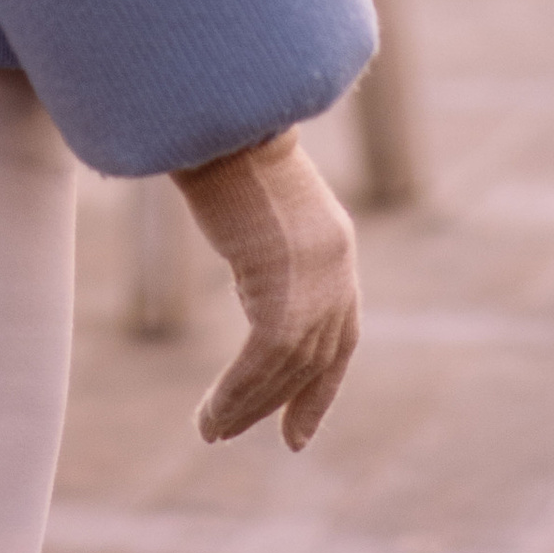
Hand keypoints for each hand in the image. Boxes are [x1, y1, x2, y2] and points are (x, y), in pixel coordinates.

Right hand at [172, 131, 358, 449]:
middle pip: (314, 358)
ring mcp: (314, 280)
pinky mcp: (284, 291)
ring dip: (246, 406)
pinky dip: (236, 393)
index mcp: (334, 246)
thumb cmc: (229, 147)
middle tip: (230, 432)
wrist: (224, 118)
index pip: (343, 336)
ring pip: (287, 367)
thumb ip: (270, 242)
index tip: (297, 434)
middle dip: (277, 403)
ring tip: (210, 430)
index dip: (321, 389)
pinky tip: (210, 414)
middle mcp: (335, 268)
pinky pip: (263, 362)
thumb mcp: (264, 204)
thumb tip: (249, 256)